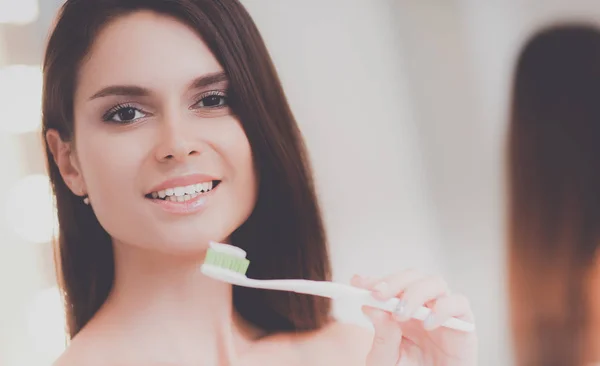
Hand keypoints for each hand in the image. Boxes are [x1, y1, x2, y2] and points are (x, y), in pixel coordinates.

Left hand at [351, 270, 477, 365]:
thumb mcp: (386, 360)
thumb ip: (382, 337)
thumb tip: (372, 308)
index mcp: (400, 311)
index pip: (389, 285)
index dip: (374, 280)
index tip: (357, 282)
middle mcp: (423, 306)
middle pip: (412, 276)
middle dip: (393, 282)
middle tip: (377, 294)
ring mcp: (443, 312)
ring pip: (435, 282)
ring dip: (414, 293)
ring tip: (400, 314)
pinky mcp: (464, 324)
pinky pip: (460, 303)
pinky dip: (443, 308)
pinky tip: (428, 324)